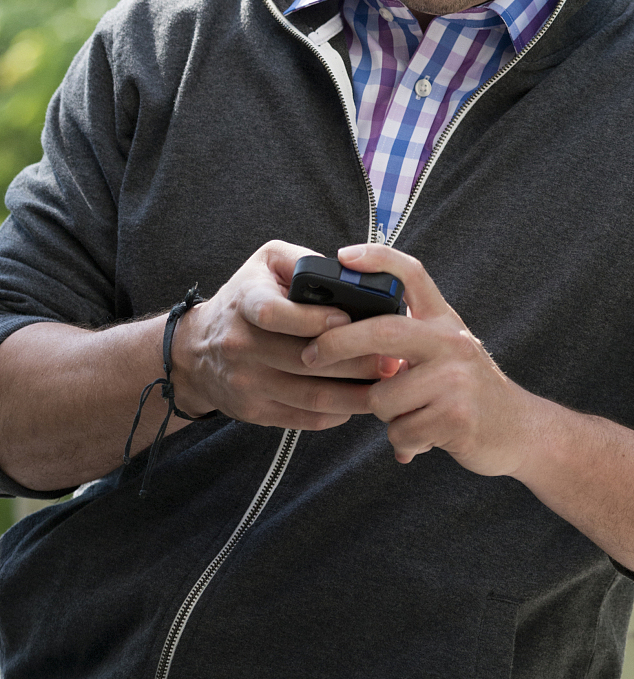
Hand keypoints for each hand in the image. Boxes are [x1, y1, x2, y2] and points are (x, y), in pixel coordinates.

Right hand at [172, 240, 403, 430]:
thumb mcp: (266, 262)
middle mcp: (242, 346)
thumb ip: (303, 260)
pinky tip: (361, 401)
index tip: (349, 319)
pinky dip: (336, 413)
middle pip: (303, 361)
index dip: (314, 319)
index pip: (275, 314)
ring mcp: (247, 383)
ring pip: (309, 396)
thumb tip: (349, 270)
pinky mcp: (255, 411)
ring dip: (354, 393)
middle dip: (354, 361)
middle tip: (392, 356)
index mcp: (246, 302)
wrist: (197, 350)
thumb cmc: (245, 297)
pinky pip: (302, 418)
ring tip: (388, 383)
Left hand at [301, 243, 539, 470]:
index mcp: (445, 320)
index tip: (344, 254)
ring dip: (385, 415)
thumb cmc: (468, 391)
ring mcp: (456, 377)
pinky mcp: (457, 416)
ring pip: (384, 397)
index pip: (412, 274)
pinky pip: (401, 432)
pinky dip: (405, 442)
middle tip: (310, 355)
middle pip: (383, 331)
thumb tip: (350, 342)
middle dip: (338, 343)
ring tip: (410, 416)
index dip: (378, 258)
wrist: (518, 429)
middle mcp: (452, 341)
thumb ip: (409, 343)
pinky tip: (424, 438)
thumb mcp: (446, 353)